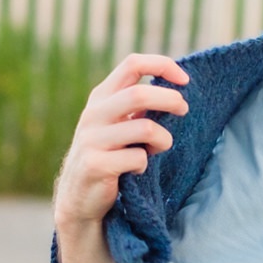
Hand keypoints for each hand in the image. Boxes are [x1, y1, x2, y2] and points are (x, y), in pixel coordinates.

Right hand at [53, 53, 189, 232]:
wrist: (78, 199)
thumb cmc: (108, 156)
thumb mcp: (117, 124)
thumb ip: (137, 106)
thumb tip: (175, 89)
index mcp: (101, 97)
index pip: (132, 63)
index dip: (163, 65)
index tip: (184, 80)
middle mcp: (93, 114)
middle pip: (140, 94)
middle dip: (170, 100)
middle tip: (183, 110)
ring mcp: (92, 139)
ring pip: (146, 128)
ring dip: (164, 140)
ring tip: (159, 148)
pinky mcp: (95, 165)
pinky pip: (138, 158)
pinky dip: (145, 165)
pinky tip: (136, 172)